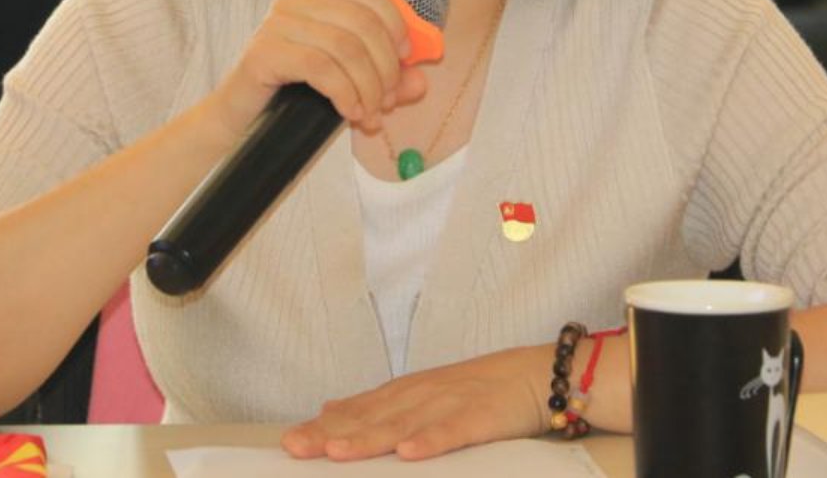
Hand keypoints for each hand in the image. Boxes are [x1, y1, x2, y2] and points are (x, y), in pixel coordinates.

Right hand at [209, 0, 428, 136]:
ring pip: (344, 47)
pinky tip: (349, 112)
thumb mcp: (350, 84)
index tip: (407, 59)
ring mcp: (276, 24)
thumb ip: (386, 80)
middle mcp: (296, 3)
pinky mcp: (263, 52)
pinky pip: (319, 67)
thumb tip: (421, 81)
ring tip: (369, 114)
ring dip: (367, 86)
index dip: (396, 23)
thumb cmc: (297, 96)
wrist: (242, 122)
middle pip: (362, 22)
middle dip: (385, 66)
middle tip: (386, 101)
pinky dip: (344, 92)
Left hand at [282, 345, 548, 461]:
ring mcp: (450, 403)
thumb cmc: (479, 389)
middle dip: (331, 434)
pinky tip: (409, 453)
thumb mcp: (422, 393)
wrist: (536, 373)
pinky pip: (452, 431)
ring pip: (403, 424)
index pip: (357, 412)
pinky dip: (430, 441)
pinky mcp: (480, 416)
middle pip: (370, 418)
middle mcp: (421, 395)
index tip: (289, 443)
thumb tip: (330, 410)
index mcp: (406, 393)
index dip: (322, 427)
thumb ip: (377, 405)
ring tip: (337, 452)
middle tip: (296, 448)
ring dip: (369, 438)